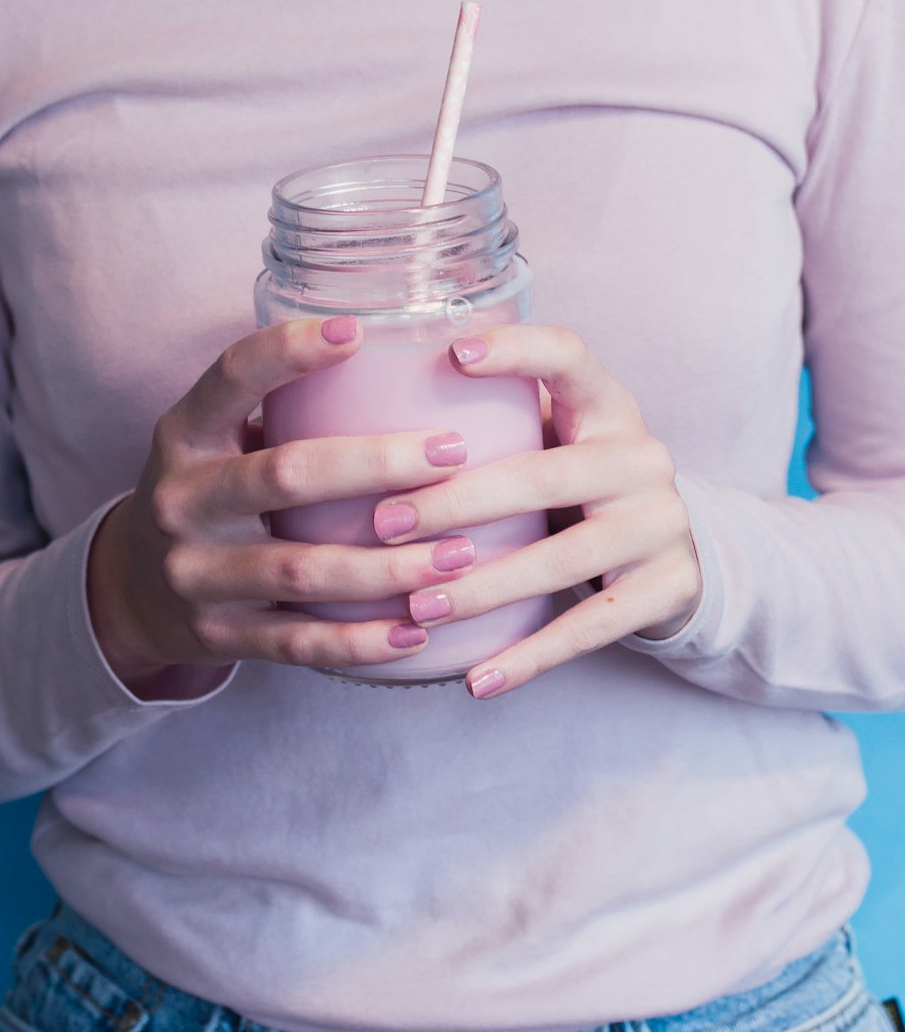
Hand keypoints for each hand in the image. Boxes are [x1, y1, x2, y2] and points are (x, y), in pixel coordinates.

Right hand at [86, 318, 475, 697]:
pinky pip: (298, 643)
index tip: (358, 331)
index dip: (290, 351)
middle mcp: (182, 499)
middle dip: (377, 464)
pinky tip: (418, 632)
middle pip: (285, 474)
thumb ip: (284, 408)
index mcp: (184, 433)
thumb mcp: (216, 438)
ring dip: (388, 566)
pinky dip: (361, 642)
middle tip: (453, 454)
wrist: (131, 589)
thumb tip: (407, 361)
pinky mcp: (216, 635)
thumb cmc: (209, 491)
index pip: (231, 377)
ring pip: (302, 570)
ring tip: (461, 553)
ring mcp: (195, 574)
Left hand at [373, 325, 701, 699]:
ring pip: (562, 559)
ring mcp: (662, 523)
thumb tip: (356, 412)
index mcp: (607, 406)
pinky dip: (529, 658)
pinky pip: (590, 626)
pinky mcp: (669, 587)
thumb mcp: (555, 444)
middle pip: (544, 475)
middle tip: (384, 525)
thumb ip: (492, 425)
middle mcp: (642, 456)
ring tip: (417, 608)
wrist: (675, 560)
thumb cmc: (576, 490)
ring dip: (482, 588)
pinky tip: (477, 681)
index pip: (570, 357)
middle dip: (456, 502)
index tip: (452, 355)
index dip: (516, 350)